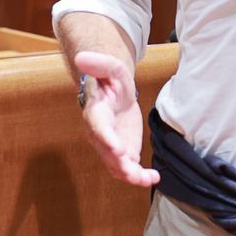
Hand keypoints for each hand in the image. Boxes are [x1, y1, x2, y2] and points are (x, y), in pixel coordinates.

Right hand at [74, 50, 159, 187]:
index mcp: (96, 112)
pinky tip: (154, 178)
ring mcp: (110, 145)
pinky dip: (139, 176)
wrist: (115, 94)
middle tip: (133, 171)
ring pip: (116, 165)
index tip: (118, 148)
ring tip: (147, 178)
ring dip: (131, 175)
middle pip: (107, 151)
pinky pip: (127, 169)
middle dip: (120, 162)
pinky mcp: (122, 152)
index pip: (99, 127)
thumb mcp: (111, 68)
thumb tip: (82, 57)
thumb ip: (99, 64)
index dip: (107, 138)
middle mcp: (99, 133)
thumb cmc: (111, 80)